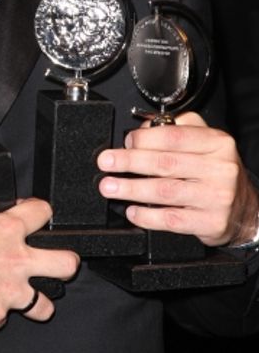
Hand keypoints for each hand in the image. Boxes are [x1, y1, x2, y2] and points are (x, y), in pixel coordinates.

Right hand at [0, 198, 79, 330]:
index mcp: (6, 228)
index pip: (42, 212)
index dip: (40, 210)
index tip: (34, 214)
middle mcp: (16, 259)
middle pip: (65, 264)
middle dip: (66, 263)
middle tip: (60, 262)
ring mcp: (9, 290)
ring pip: (45, 305)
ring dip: (39, 302)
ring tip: (33, 299)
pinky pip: (1, 319)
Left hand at [97, 111, 258, 245]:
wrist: (244, 209)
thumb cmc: (216, 172)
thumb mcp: (205, 142)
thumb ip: (176, 129)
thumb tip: (141, 131)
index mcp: (217, 143)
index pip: (175, 137)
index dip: (145, 139)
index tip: (125, 142)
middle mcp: (220, 169)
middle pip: (166, 163)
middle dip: (130, 162)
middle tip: (107, 162)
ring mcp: (217, 197)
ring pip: (166, 191)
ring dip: (132, 189)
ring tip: (110, 186)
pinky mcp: (211, 223)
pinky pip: (172, 219)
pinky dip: (148, 216)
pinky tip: (133, 211)